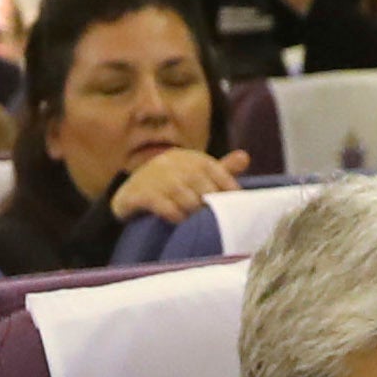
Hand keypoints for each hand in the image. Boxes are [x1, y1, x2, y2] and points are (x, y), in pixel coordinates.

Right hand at [108, 146, 248, 224]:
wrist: (131, 191)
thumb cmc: (171, 184)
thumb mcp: (195, 174)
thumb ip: (221, 170)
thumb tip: (245, 157)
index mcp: (189, 158)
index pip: (216, 169)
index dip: (227, 187)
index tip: (233, 203)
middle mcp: (173, 163)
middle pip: (203, 188)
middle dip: (209, 205)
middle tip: (211, 217)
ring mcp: (156, 177)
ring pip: (187, 200)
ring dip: (193, 213)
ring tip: (192, 220)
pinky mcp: (142, 194)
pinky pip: (166, 208)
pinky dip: (175, 216)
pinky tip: (177, 220)